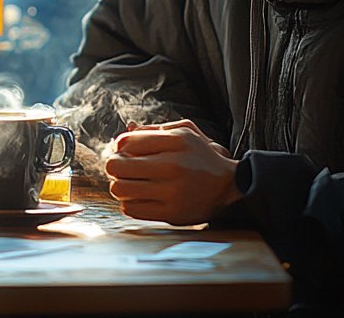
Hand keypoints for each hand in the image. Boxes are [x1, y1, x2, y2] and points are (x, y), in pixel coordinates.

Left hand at [104, 124, 239, 224]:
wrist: (228, 186)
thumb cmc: (199, 156)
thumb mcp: (184, 132)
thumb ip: (152, 130)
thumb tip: (121, 138)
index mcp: (176, 142)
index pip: (125, 142)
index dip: (119, 147)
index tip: (125, 151)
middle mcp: (174, 166)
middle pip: (116, 166)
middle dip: (114, 166)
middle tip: (123, 169)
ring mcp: (173, 192)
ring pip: (120, 189)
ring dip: (120, 186)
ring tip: (130, 184)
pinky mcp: (172, 214)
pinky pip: (130, 209)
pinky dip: (129, 203)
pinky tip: (140, 198)